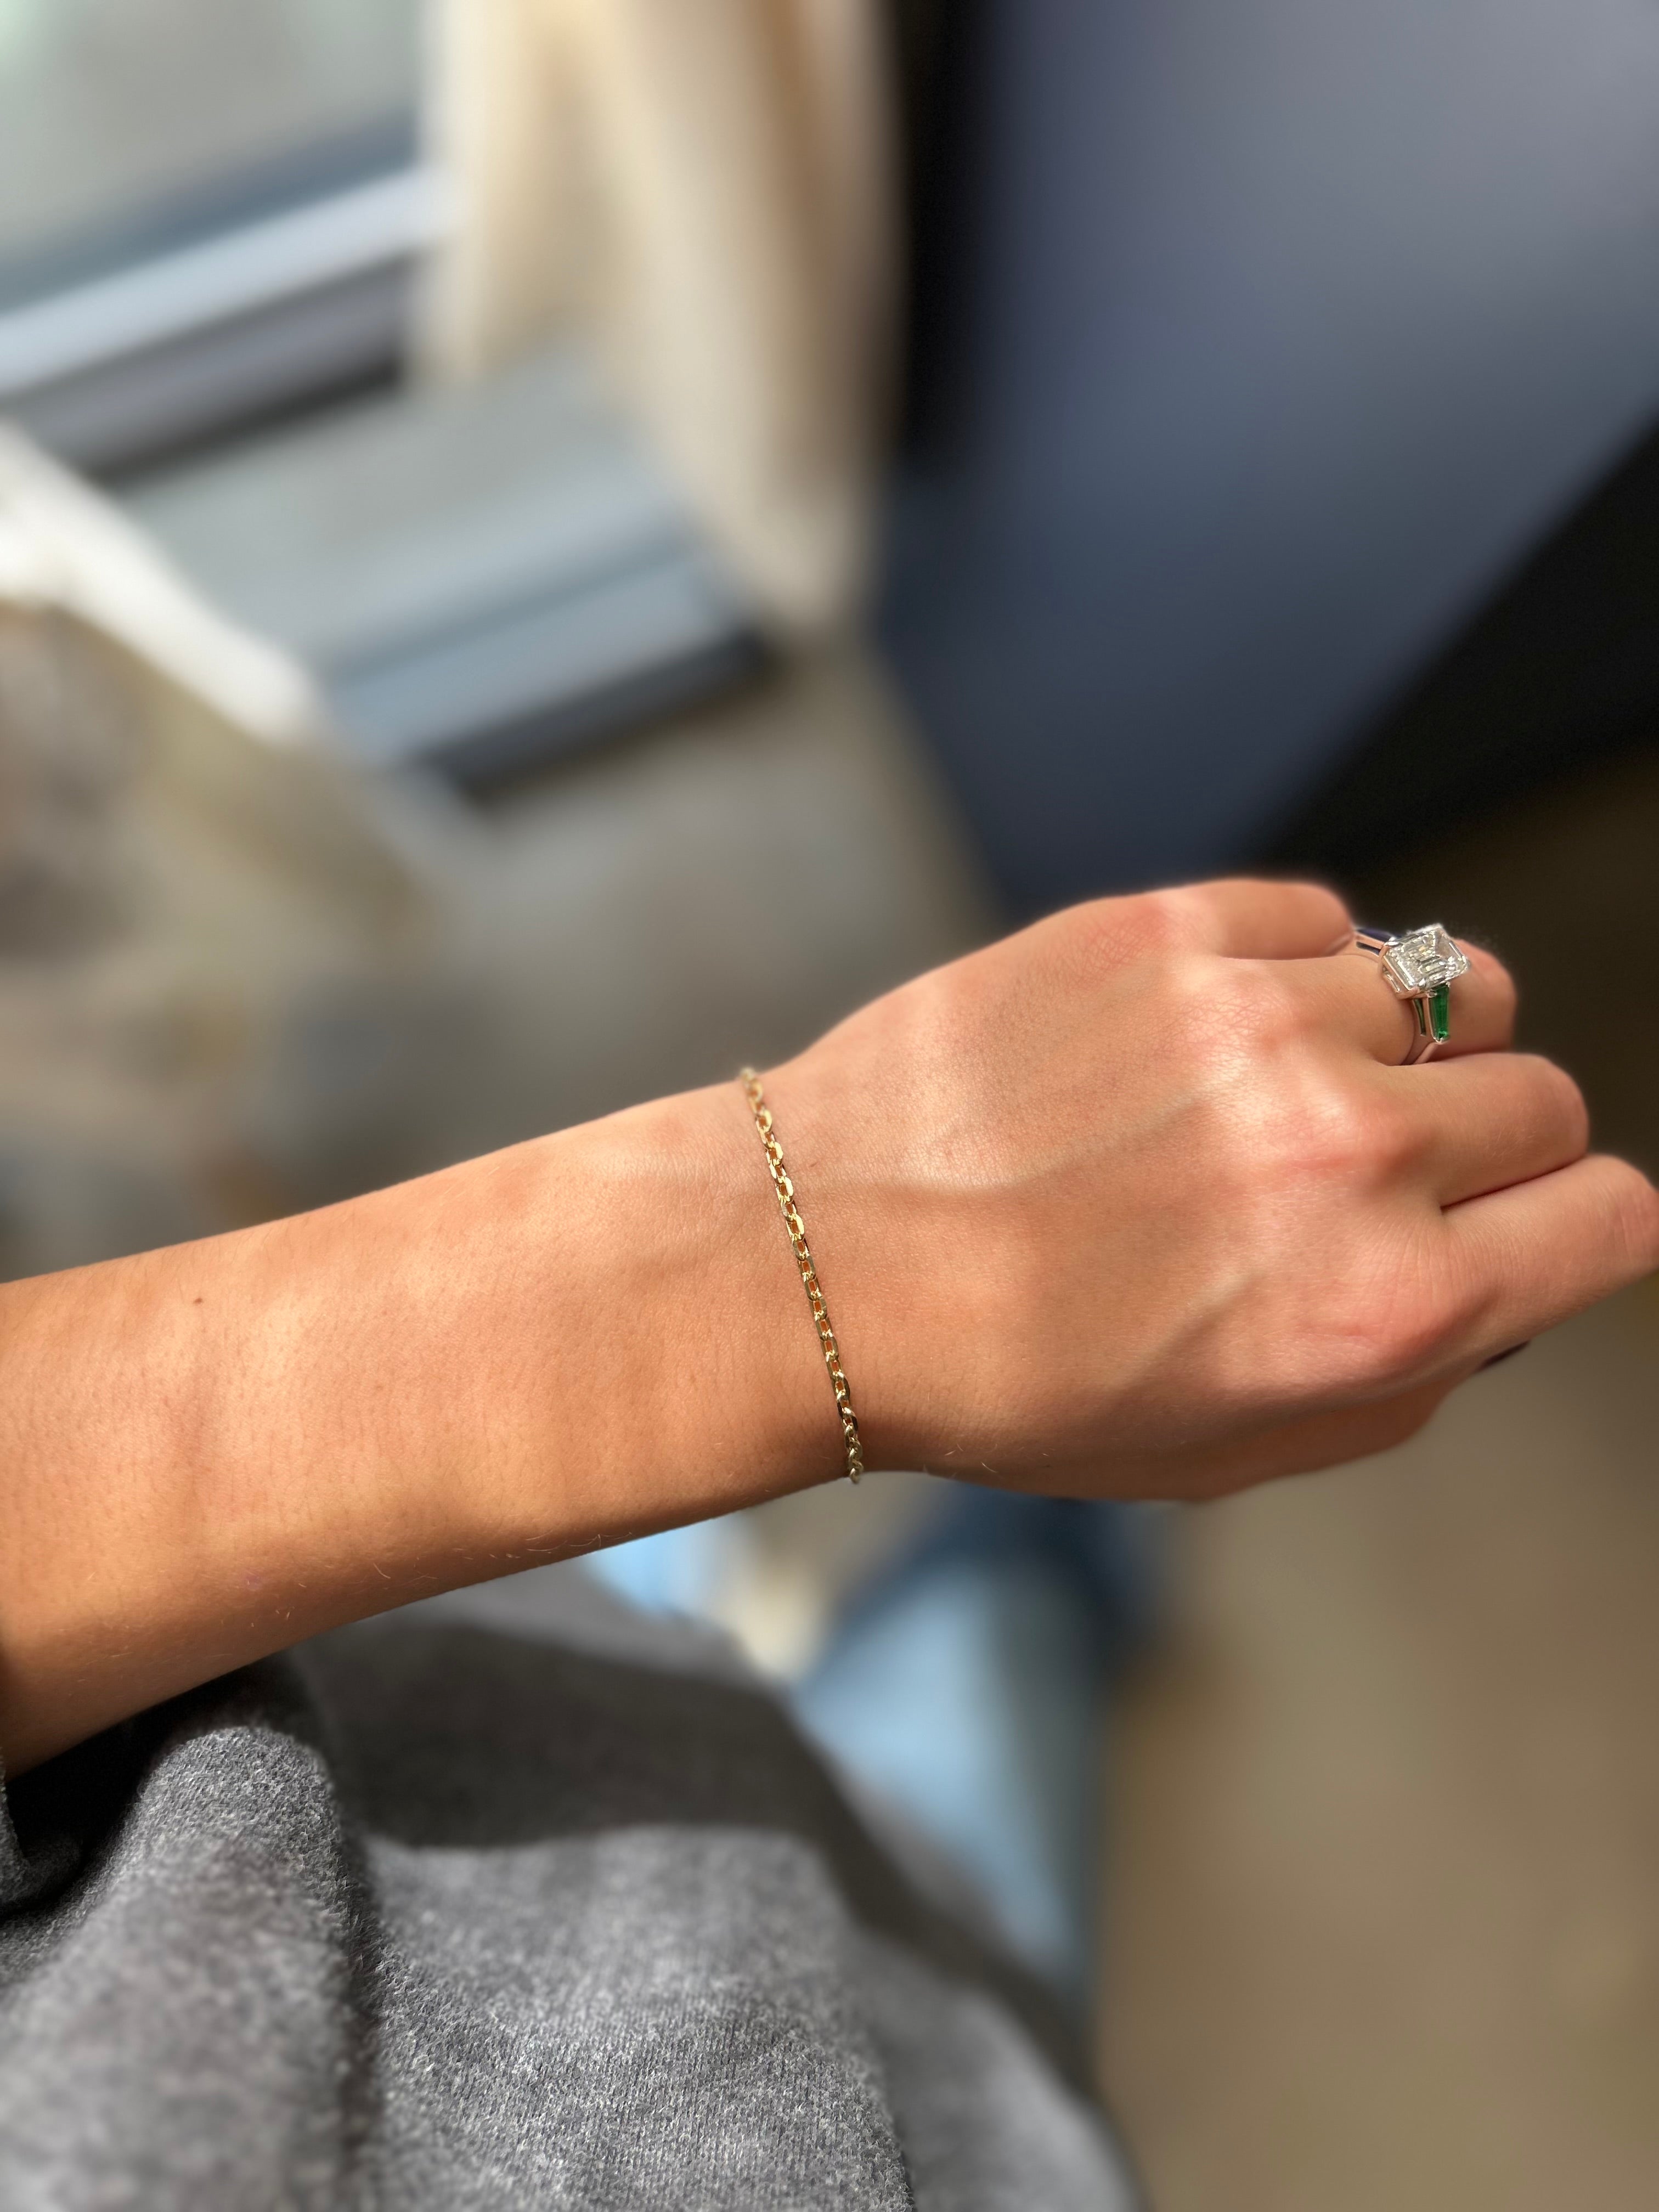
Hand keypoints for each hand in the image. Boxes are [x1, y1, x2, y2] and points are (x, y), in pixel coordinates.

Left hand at [760, 880, 1658, 1497]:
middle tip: (1370, 1174)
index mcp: (1382, 1304)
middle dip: (1481, 1148)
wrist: (821, 1265)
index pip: (1610, 1217)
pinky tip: (1214, 1031)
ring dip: (1403, 1042)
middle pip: (1541, 1099)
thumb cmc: (1009, 1382)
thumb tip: (1496, 1278)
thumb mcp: (1234, 1450)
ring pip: (1453, 984)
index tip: (1516, 1224)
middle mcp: (1347, 1151)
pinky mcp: (1168, 928)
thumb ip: (1408, 1371)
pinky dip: (1298, 970)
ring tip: (1294, 1088)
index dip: (1568, 1228)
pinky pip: (1326, 920)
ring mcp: (1259, 1021)